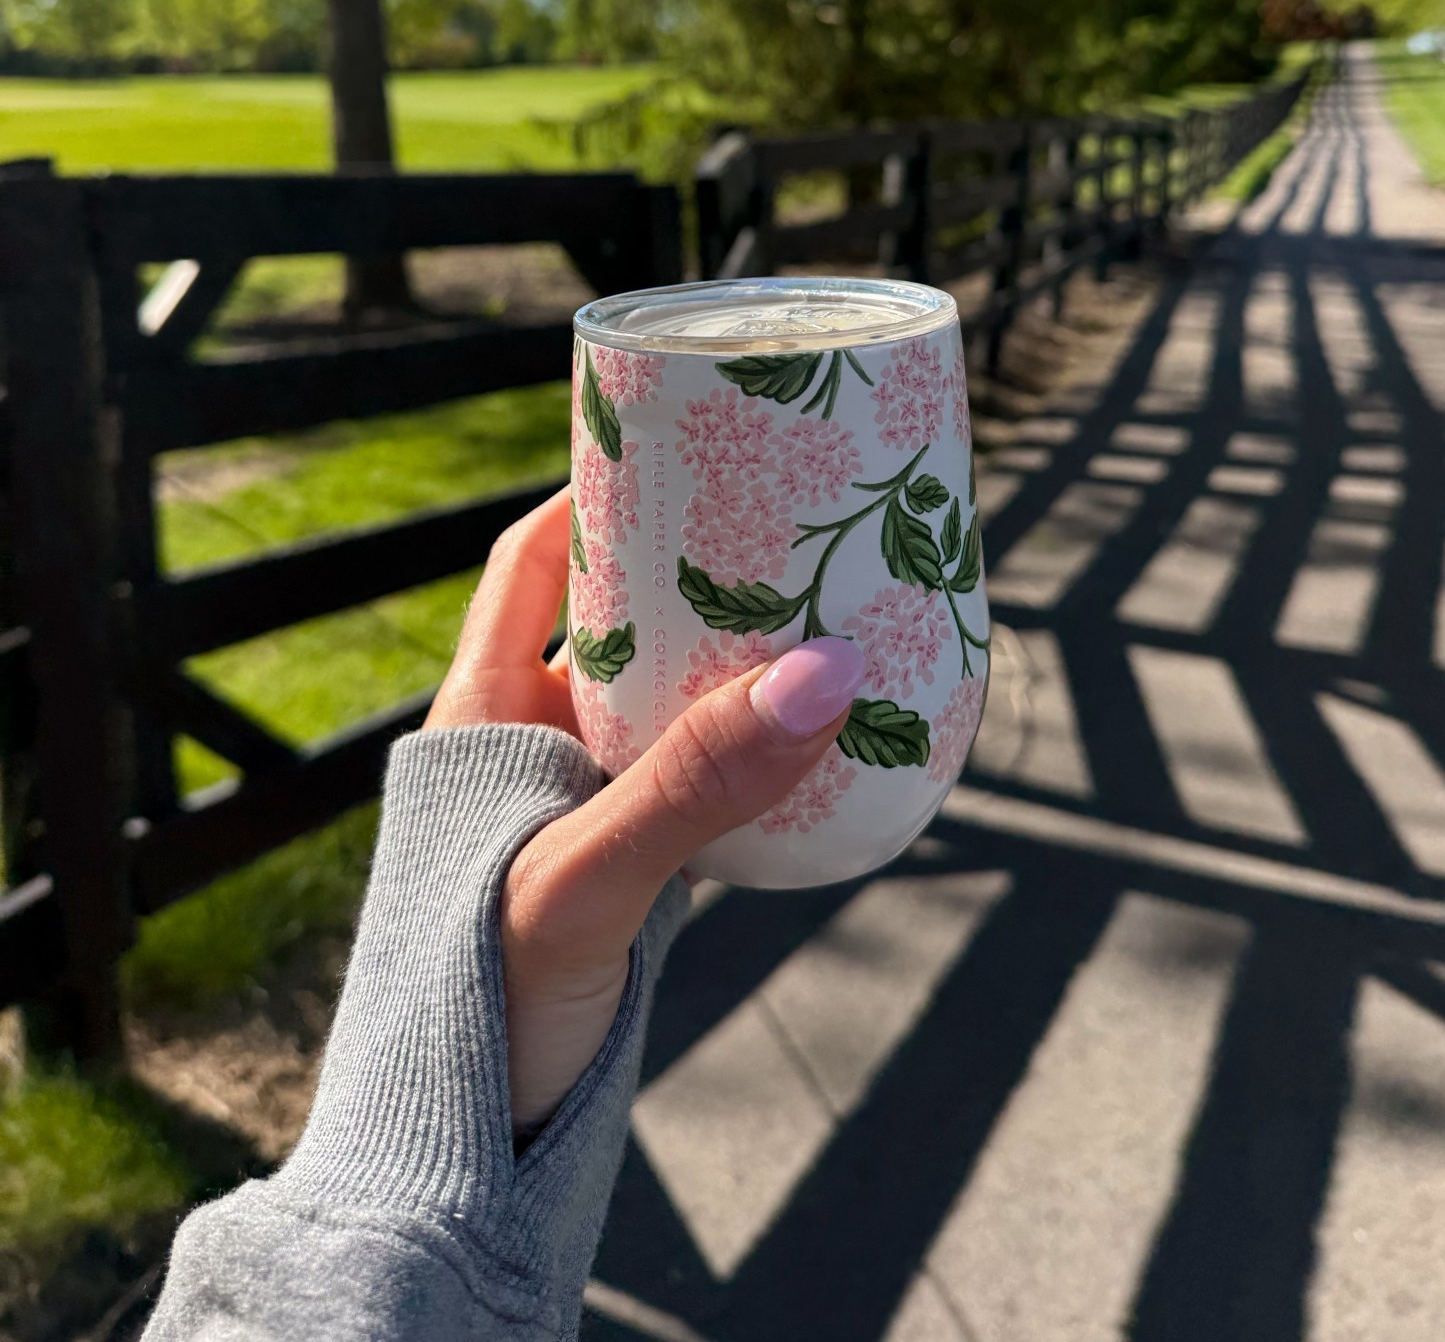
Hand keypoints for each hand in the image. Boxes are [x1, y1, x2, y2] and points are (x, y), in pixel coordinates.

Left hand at [425, 489, 864, 1132]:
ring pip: (664, 701)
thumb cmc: (475, 1009)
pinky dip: (751, 752)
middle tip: (787, 524)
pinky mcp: (627, 873)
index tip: (677, 443)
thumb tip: (822, 671)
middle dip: (694, 571)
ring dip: (732, 663)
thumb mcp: (584, 881)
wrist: (457, 1164)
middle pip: (614, 619)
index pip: (528, 561)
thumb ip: (695, 783)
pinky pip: (696, 781)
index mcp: (481, 715)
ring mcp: (580, 808)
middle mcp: (529, 746)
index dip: (592, 492)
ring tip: (823, 613)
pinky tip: (817, 740)